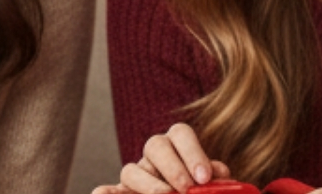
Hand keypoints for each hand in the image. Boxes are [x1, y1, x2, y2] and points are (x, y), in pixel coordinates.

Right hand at [94, 123, 232, 192]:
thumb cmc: (201, 191)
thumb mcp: (210, 185)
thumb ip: (216, 179)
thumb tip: (220, 172)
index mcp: (177, 145)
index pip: (180, 134)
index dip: (193, 153)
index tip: (204, 177)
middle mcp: (154, 155)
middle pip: (155, 146)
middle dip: (173, 168)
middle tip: (187, 189)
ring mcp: (136, 175)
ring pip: (131, 170)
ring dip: (148, 185)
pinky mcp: (122, 193)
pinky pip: (109, 191)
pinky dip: (106, 193)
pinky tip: (102, 193)